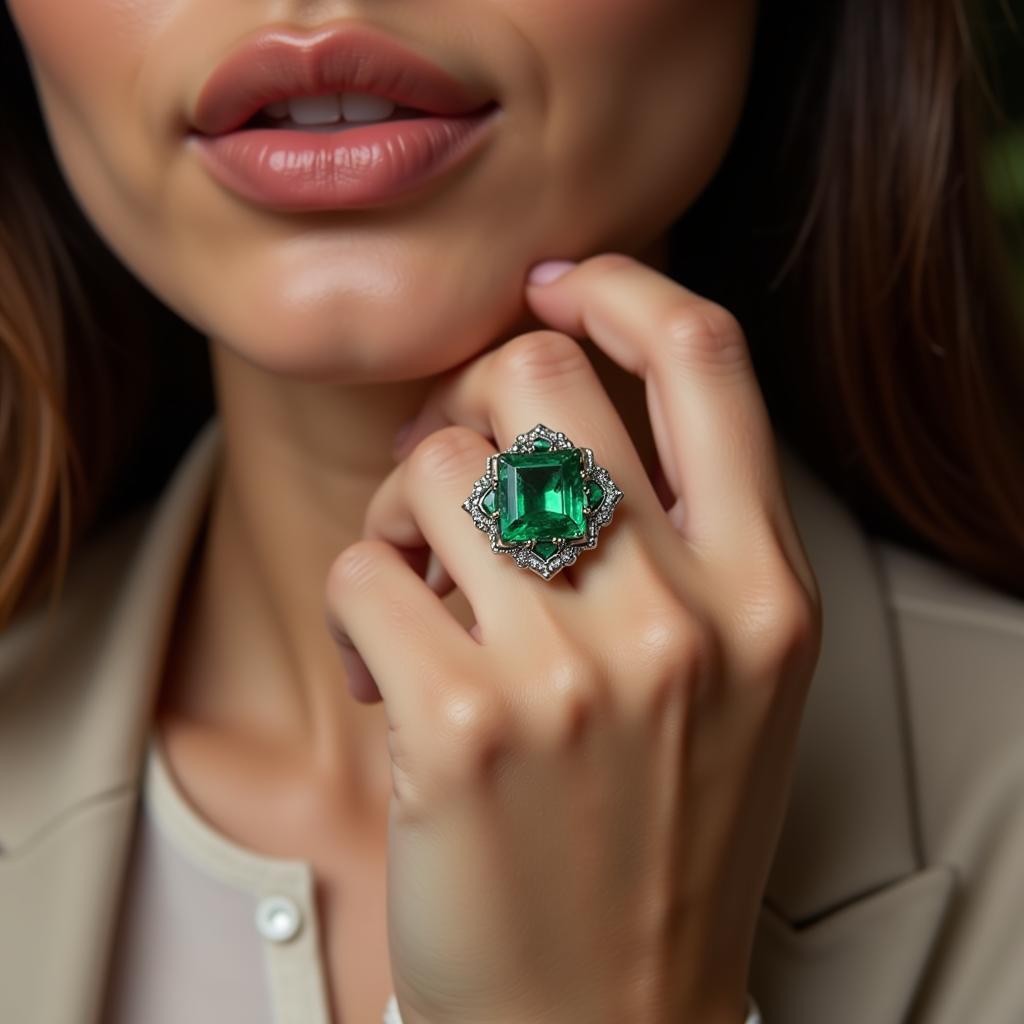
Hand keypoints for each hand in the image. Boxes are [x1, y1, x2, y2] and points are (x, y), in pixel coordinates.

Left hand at [324, 252, 822, 1023]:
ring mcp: (574, 673)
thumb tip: (559, 389)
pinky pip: (363, 571)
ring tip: (414, 589)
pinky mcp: (460, 729)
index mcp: (765, 589)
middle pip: (539, 379)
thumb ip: (683, 533)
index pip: (707, 357)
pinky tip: (382, 669)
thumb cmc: (658, 824)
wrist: (606, 1009)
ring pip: (435, 467)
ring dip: (399, 510)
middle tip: (450, 475)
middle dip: (472, 401)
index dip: (620, 288)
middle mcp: (683, 617)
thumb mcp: (732, 673)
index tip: (554, 291)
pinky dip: (354, 604)